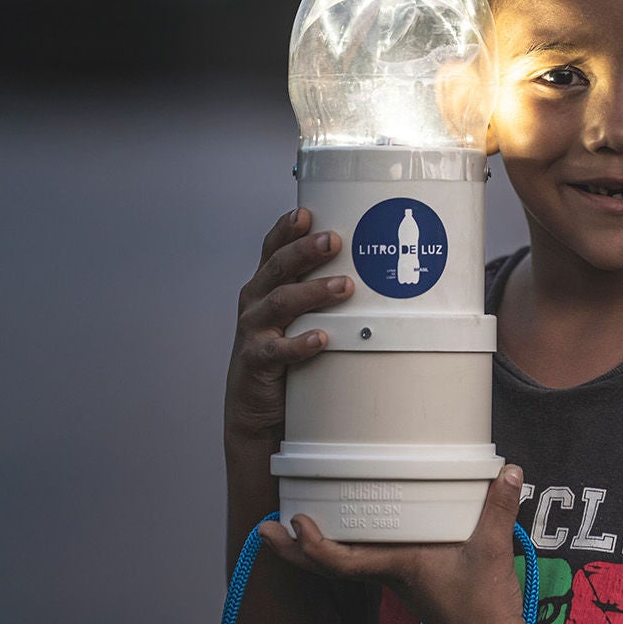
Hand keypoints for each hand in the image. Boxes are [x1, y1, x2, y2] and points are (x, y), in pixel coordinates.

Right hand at [226, 207, 353, 438]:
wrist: (256, 409)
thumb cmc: (283, 357)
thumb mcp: (297, 318)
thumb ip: (318, 294)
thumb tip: (369, 272)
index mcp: (264, 286)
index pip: (273, 249)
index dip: (287, 229)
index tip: (307, 214)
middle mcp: (255, 302)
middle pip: (278, 267)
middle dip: (305, 251)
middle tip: (334, 241)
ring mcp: (253, 330)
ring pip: (281, 302)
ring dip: (313, 291)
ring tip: (344, 286)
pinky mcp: (257, 360)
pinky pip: (277, 349)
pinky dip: (300, 343)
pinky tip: (321, 339)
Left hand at [257, 465, 532, 623]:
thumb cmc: (485, 609)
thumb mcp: (492, 551)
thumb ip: (498, 508)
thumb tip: (509, 471)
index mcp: (398, 568)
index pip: (341, 562)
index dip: (313, 546)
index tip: (295, 524)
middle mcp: (389, 576)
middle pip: (328, 565)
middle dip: (293, 550)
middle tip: (264, 529)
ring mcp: (397, 582)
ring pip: (344, 564)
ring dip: (316, 548)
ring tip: (295, 525)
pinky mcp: (410, 583)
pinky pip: (367, 564)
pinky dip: (347, 550)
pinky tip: (351, 534)